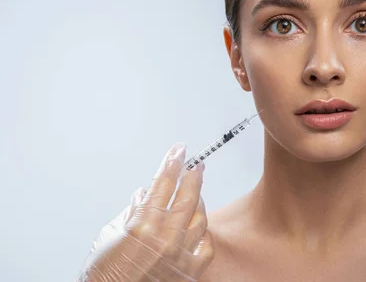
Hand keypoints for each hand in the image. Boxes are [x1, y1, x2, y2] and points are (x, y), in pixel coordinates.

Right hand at [77, 143, 213, 280]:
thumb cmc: (105, 275)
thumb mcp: (110, 236)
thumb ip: (131, 212)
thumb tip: (144, 194)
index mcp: (143, 225)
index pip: (163, 183)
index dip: (172, 163)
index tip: (179, 150)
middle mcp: (165, 237)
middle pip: (188, 196)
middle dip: (193, 176)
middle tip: (196, 165)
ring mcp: (181, 254)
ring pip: (200, 218)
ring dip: (198, 204)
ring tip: (195, 196)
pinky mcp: (190, 271)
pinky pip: (206, 244)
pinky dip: (202, 233)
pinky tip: (198, 228)